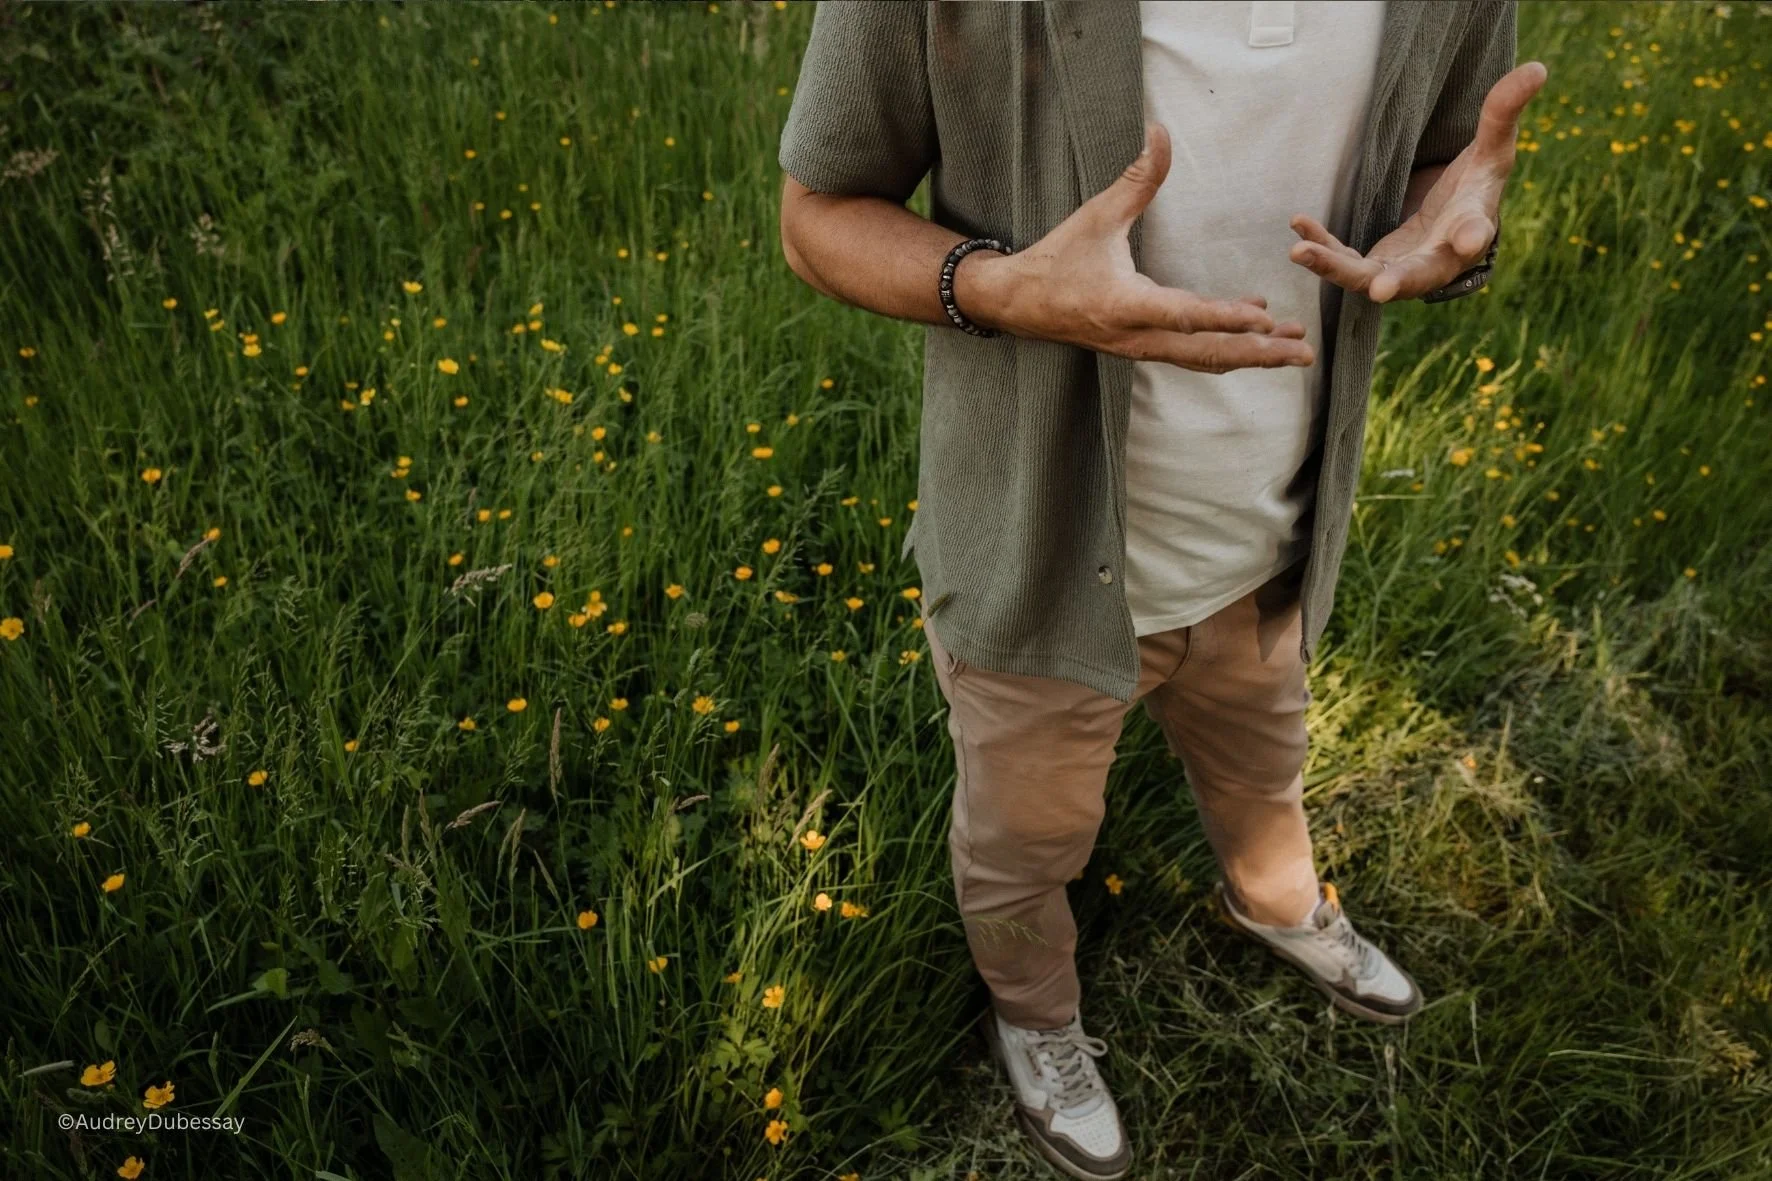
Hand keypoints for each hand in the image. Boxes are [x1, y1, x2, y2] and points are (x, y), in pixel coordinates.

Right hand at [958, 120, 1315, 372]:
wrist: (1021, 305)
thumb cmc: (1057, 260)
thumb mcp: (1096, 216)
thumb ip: (1135, 179)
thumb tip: (1160, 132)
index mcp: (1126, 305)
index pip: (1184, 315)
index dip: (1225, 318)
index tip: (1264, 318)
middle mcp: (1138, 336)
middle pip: (1207, 353)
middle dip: (1258, 353)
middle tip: (1303, 353)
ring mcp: (1142, 348)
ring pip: (1204, 360)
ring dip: (1251, 357)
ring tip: (1294, 353)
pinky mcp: (1143, 349)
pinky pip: (1193, 355)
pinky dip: (1227, 348)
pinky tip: (1255, 333)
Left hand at [1287, 60, 1548, 302]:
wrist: (1450, 222)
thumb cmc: (1474, 188)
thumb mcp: (1491, 150)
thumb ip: (1503, 115)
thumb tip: (1537, 69)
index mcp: (1470, 231)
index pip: (1475, 233)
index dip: (1472, 235)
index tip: (1469, 237)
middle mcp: (1435, 260)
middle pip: (1418, 275)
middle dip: (1399, 282)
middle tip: (1381, 289)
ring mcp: (1400, 269)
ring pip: (1364, 277)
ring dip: (1333, 268)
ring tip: (1300, 252)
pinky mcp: (1370, 266)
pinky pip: (1341, 260)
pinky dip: (1320, 247)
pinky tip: (1297, 226)